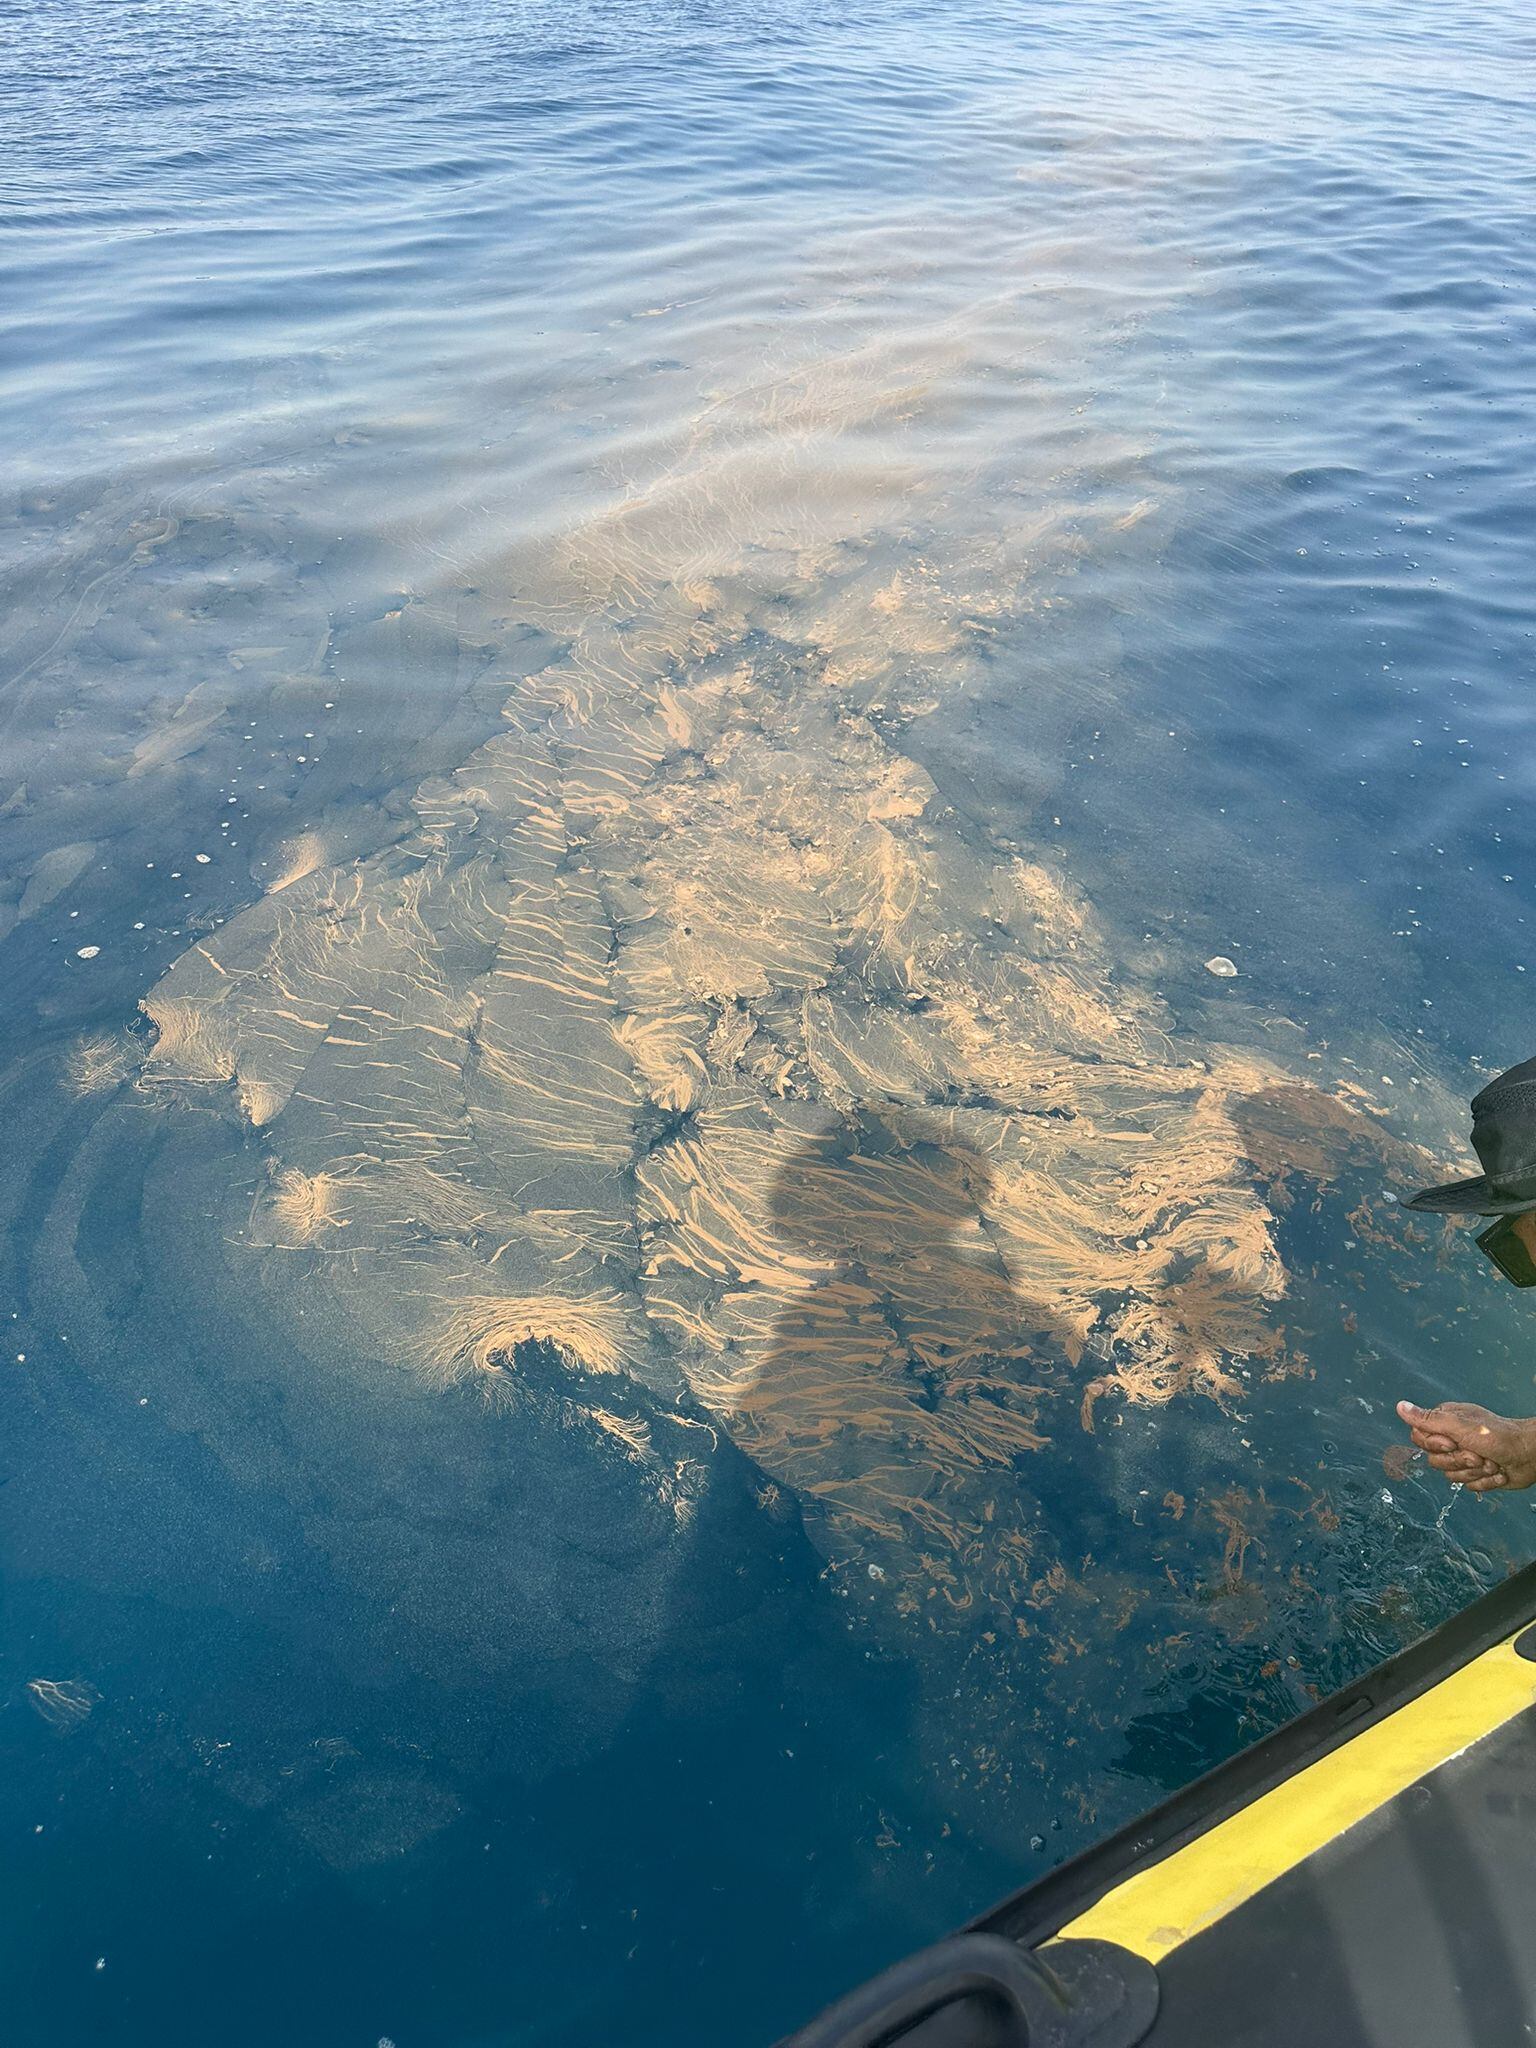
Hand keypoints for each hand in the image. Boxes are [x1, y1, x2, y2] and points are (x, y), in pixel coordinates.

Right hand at [1396, 1400, 1535, 1492]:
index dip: (1435, 1445)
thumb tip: (1400, 1406)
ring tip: (1490, 1462)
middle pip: (1434, 1460)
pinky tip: (1497, 1472)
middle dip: (1458, 1460)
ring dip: (1474, 1472)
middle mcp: (1453, 1438)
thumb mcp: (1459, 1426)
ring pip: (1451, 1475)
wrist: (1529, 1455)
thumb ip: (1428, 1419)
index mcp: (1446, 1422)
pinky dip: (1485, 1481)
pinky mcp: (1477, 1474)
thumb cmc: (1497, 1436)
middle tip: (1477, 1453)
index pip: (1419, 1437)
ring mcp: (1465, 1457)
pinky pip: (1469, 1486)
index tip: (1453, 1442)